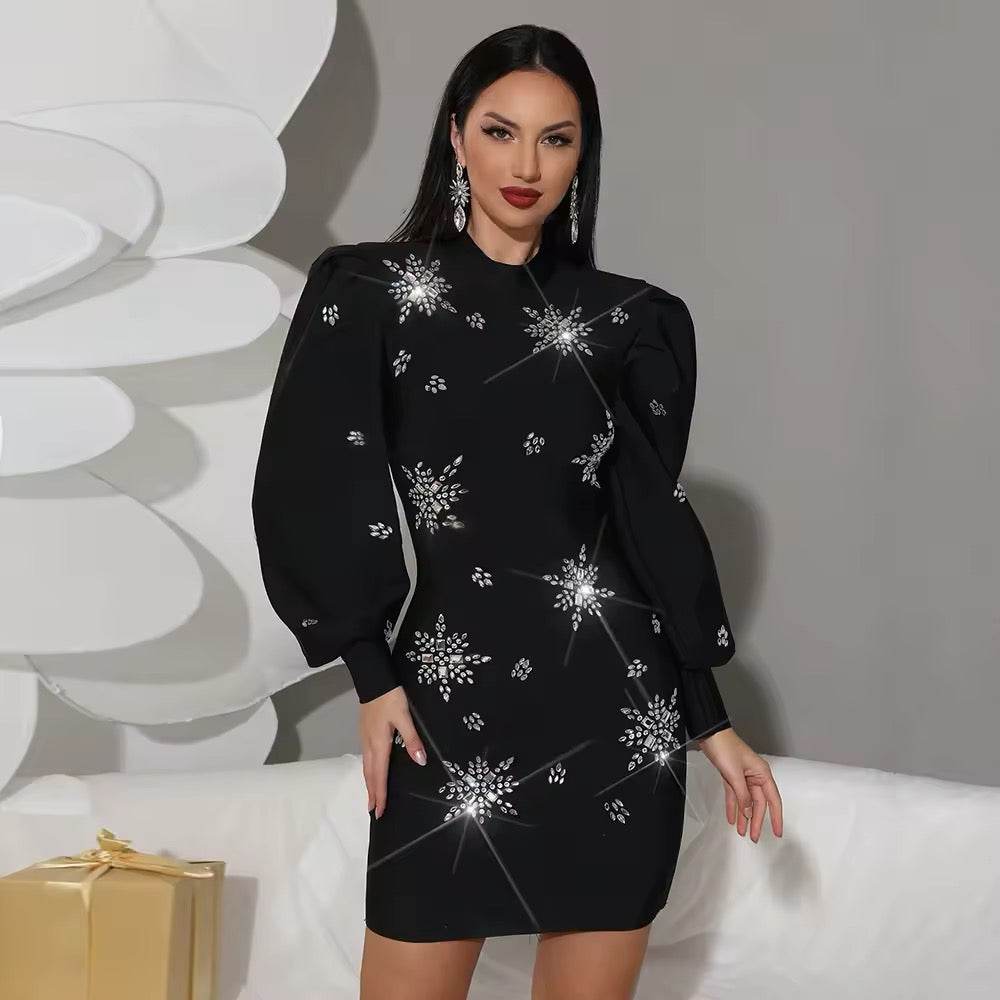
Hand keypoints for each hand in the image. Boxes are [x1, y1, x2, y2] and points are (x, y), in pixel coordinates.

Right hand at [359, 686, 426, 818]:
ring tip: (371, 797)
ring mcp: (365, 738)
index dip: (381, 794)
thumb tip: (420, 761)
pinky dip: (368, 771)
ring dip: (369, 783)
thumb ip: (412, 739)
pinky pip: (366, 758)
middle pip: (370, 774)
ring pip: (366, 766)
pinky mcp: (365, 732)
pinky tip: (371, 771)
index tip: (380, 811)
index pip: (380, 775)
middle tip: (373, 811)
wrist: (373, 680)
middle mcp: (370, 744)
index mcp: (380, 743)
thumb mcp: (404, 717)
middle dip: (372, 793)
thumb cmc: (390, 698)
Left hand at [696, 728, 782, 841]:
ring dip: (744, 816)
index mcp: (762, 774)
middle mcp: (755, 776)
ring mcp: (743, 777)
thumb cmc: (725, 748)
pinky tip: (731, 818)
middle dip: (756, 821)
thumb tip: (750, 813)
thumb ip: (743, 795)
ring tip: (741, 832)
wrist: (709, 734)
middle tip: (754, 837)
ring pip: (746, 801)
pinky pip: (735, 795)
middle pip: (758, 803)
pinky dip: (733, 806)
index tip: (778, 832)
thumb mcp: (735, 774)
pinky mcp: (731, 776)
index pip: (773, 800)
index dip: (776, 817)